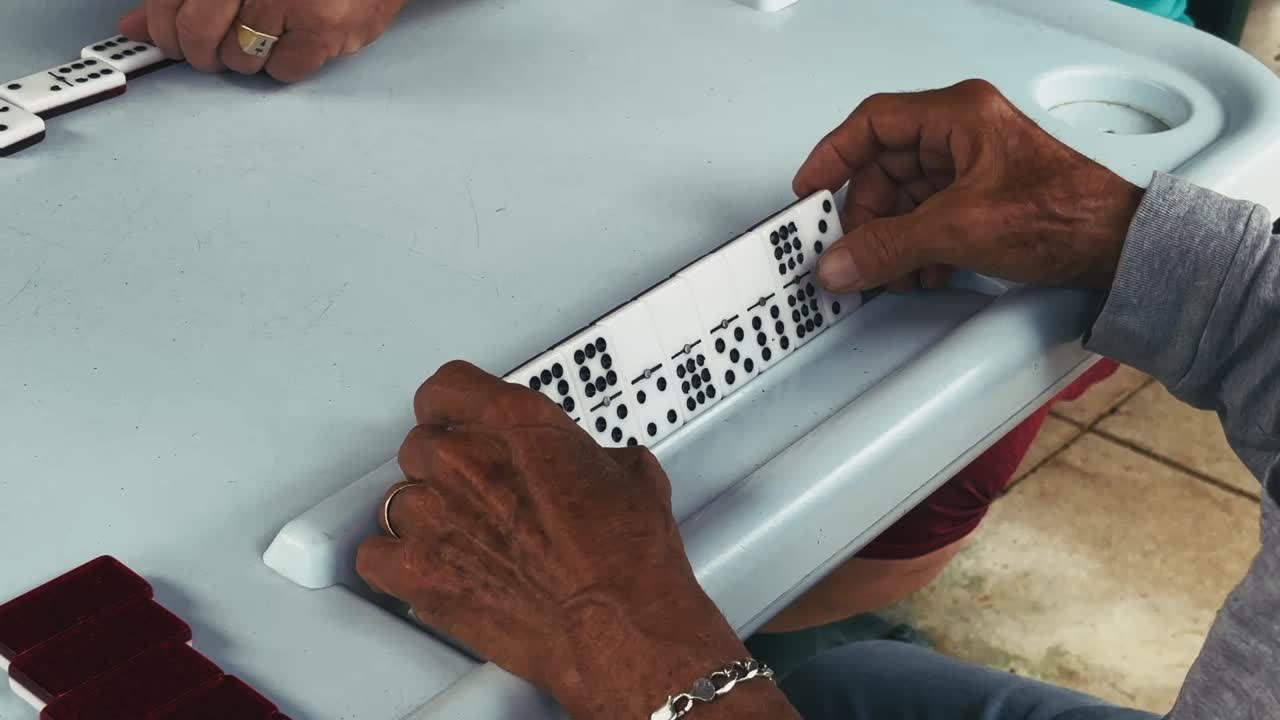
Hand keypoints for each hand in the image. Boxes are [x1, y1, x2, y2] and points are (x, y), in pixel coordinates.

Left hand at [118, 0, 408, 81]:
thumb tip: (137, 27)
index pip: (170, 3)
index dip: (162, 29)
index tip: (165, 39)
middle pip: (197, 34)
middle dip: (199, 52)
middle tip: (211, 50)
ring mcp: (289, 2)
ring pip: (239, 58)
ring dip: (245, 58)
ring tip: (266, 34)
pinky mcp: (322, 28)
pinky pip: (282, 71)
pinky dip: (283, 65)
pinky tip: (295, 41)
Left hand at [356, 362, 796, 718]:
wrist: (621, 626)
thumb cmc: (629, 560)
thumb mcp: (631, 475)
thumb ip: (585, 454)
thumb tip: (585, 465)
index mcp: (515, 421)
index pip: (448, 387)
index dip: (451, 407)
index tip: (454, 418)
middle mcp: (466, 459)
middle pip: (420, 445)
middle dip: (446, 468)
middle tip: (479, 496)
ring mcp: (435, 514)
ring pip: (398, 499)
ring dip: (425, 516)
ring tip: (465, 542)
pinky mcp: (417, 571)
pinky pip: (374, 556)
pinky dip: (394, 563)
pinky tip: (425, 568)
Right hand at [794, 79, 1143, 292]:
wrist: (1118, 249)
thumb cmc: (1067, 214)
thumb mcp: (960, 229)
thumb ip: (889, 247)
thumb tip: (840, 261)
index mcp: (959, 116)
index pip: (873, 123)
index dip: (833, 156)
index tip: (810, 191)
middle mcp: (962, 135)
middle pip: (883, 169)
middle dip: (866, 216)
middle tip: (849, 250)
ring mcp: (971, 169)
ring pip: (903, 201)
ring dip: (891, 241)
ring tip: (889, 271)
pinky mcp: (979, 202)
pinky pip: (926, 221)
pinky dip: (915, 250)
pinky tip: (919, 273)